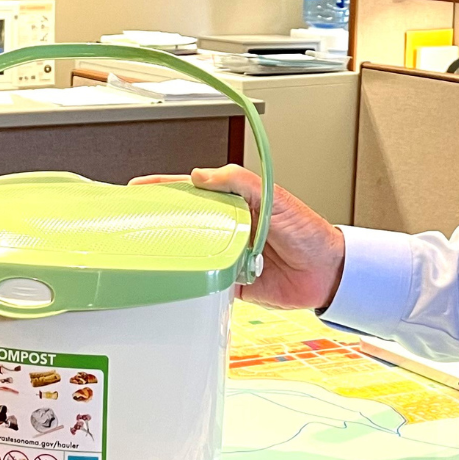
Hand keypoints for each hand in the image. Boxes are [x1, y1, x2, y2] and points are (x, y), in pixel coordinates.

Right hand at [129, 165, 342, 309]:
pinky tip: (173, 281)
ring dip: (172, 255)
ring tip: (144, 253)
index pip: (192, 192)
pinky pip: (204, 283)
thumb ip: (238, 181)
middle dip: (159, 223)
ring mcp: (227, 256)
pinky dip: (191, 283)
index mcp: (234, 203)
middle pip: (185, 224)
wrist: (327, 272)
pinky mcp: (231, 284)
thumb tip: (200, 175)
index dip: (165, 189)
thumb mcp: (273, 195)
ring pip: (191, 254)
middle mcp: (226, 229)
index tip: (138, 189)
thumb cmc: (307, 231)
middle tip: (131, 224)